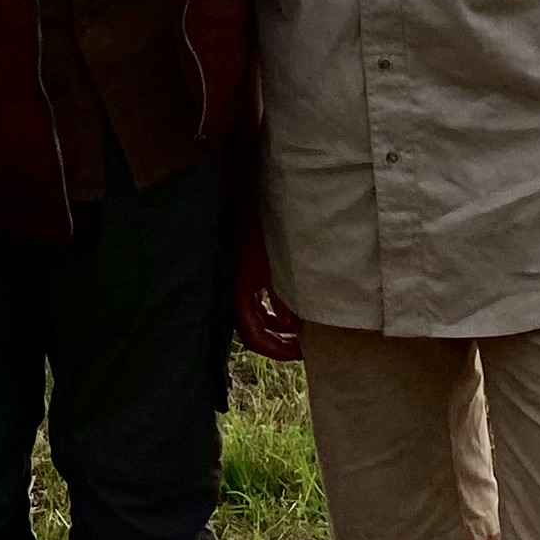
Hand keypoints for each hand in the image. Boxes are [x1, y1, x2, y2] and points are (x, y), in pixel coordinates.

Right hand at [234, 199, 303, 362]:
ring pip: (257, 313)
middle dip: (280, 339)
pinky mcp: (244, 266)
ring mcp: (239, 279)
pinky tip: (294, 296)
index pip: (256, 338)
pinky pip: (258, 296)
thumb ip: (284, 297)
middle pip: (255, 330)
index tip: (303, 351)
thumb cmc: (256, 221)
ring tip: (304, 322)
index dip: (279, 350)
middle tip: (304, 343)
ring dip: (278, 322)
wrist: (238, 188)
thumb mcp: (274, 262)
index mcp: (240, 293)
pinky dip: (275, 303)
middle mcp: (236, 290)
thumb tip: (297, 327)